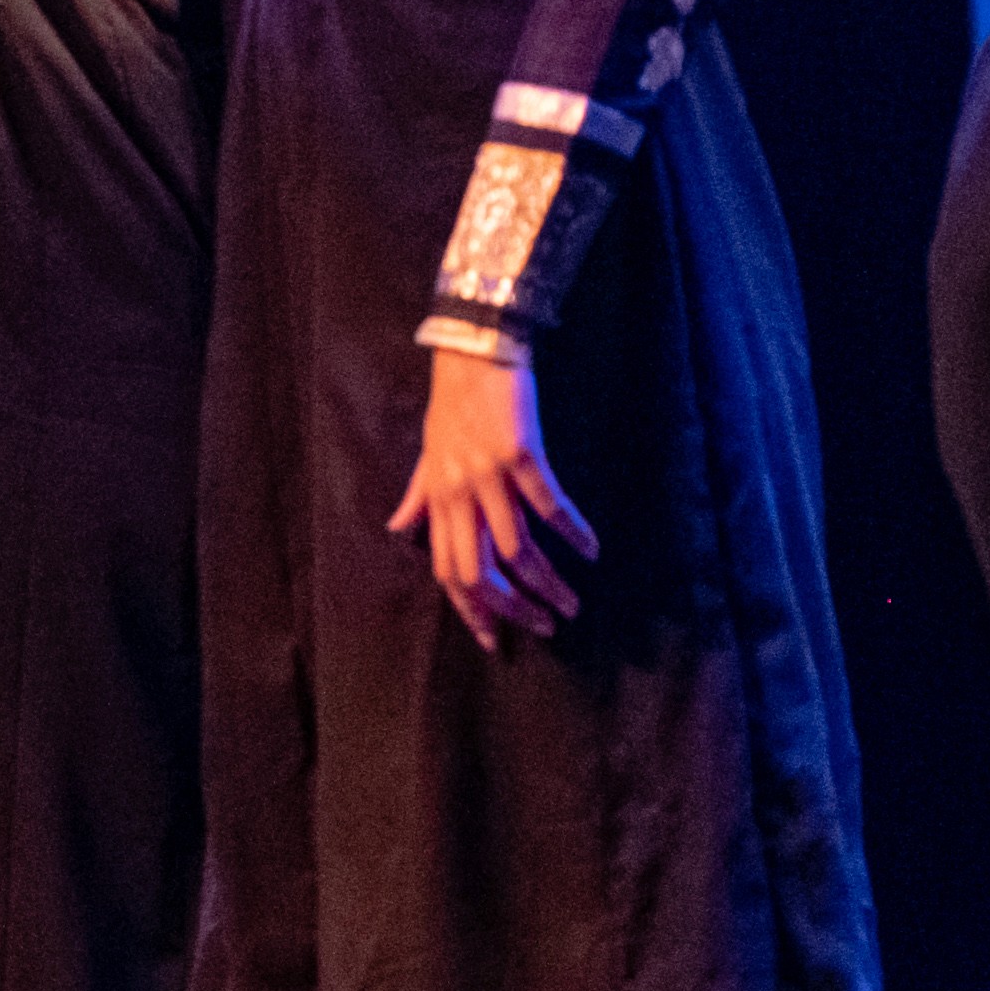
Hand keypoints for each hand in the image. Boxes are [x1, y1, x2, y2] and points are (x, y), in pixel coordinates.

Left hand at [388, 347, 588, 651]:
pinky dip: (572, 532)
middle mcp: (458, 493)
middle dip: (512, 610)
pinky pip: (547, 505)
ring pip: (515, 550)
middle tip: (545, 628)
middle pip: (478, 572)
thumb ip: (418, 496)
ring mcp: (488, 475)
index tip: (494, 640)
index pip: (447, 571)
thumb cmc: (453, 404)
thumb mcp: (428, 454)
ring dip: (547, 583)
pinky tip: (590, 550)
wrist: (476, 350)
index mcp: (438, 498)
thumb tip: (398, 530)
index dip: (470, 611)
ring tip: (572, 604)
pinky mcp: (520, 454)